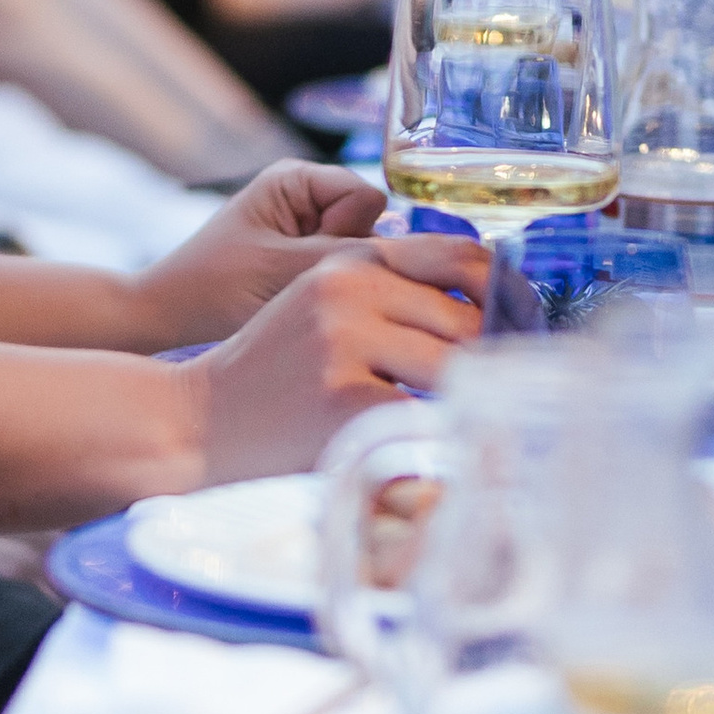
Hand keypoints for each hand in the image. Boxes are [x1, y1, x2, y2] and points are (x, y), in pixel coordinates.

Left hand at [127, 160, 382, 345]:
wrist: (168, 316)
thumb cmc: (211, 287)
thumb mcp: (280, 270)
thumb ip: (347, 260)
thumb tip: (416, 264)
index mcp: (298, 178)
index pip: (368, 198)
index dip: (349, 234)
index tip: (306, 259)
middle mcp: (310, 196)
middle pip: (372, 227)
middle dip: (347, 262)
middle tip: (296, 282)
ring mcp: (312, 229)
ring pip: (364, 256)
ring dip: (338, 282)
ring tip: (291, 295)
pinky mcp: (309, 259)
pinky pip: (346, 274)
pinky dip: (329, 294)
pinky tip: (295, 305)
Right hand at [180, 229, 488, 487]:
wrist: (193, 419)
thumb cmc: (269, 373)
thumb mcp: (320, 304)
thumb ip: (389, 295)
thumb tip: (485, 311)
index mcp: (349, 263)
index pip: (460, 260)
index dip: (503, 295)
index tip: (521, 325)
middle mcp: (349, 291)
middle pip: (464, 325)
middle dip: (483, 366)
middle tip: (495, 397)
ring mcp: (345, 343)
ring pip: (451, 371)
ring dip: (459, 404)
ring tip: (458, 428)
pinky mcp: (344, 400)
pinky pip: (423, 419)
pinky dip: (434, 440)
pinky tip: (426, 453)